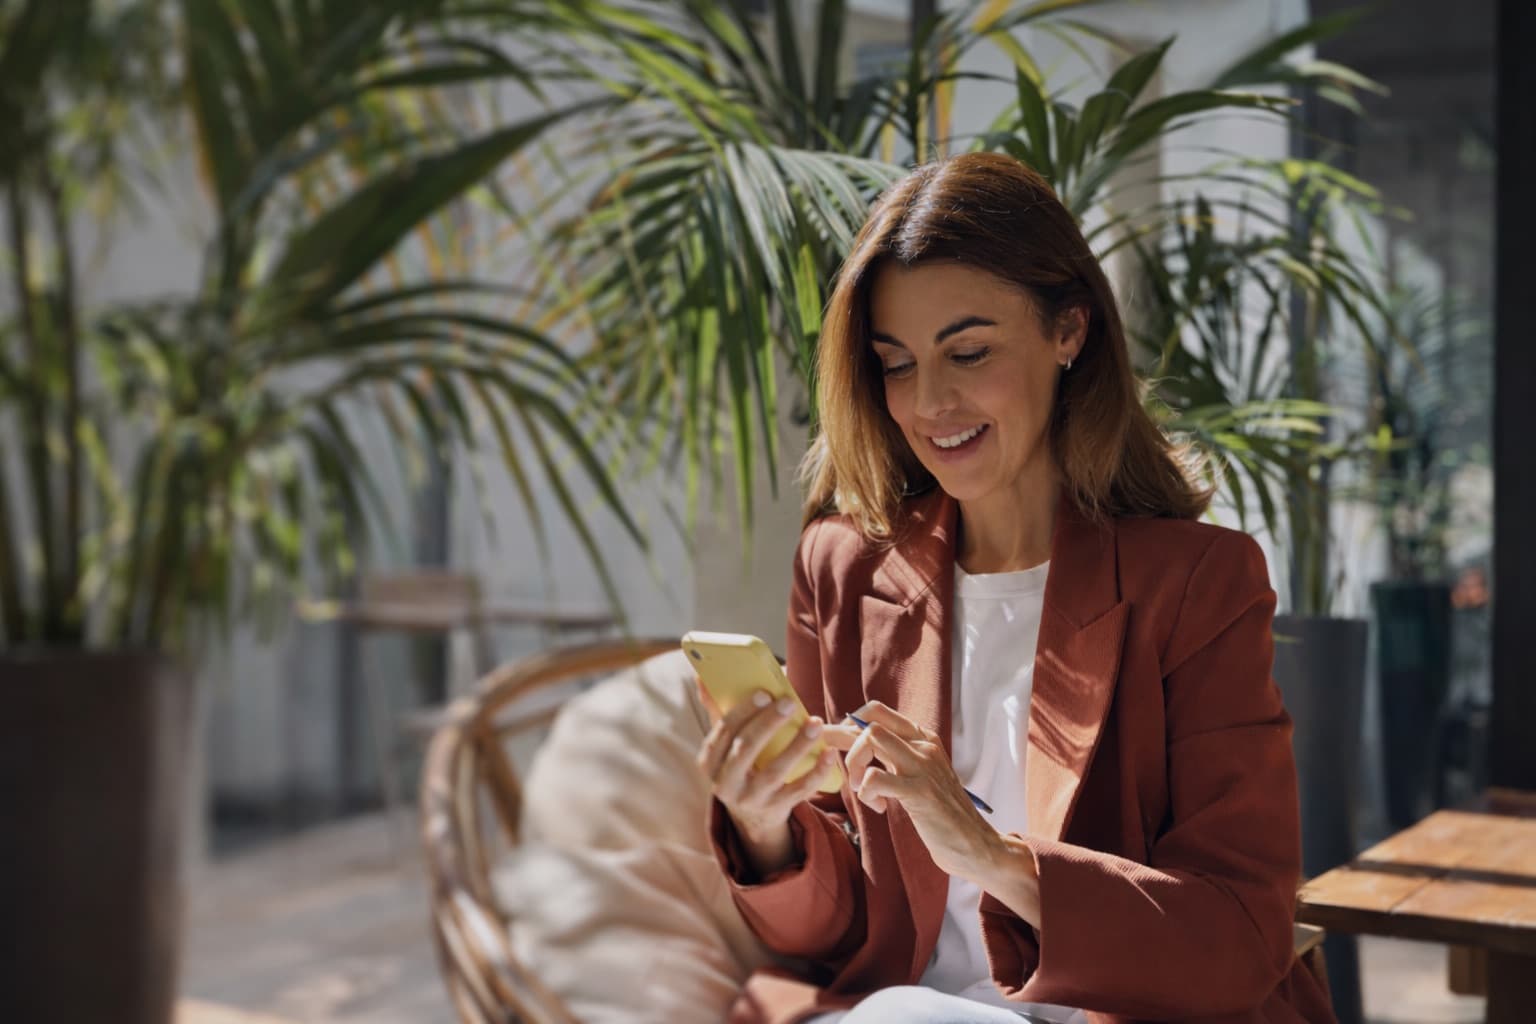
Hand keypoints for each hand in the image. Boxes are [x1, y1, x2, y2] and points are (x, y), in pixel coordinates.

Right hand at [694, 682, 843, 844]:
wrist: (751, 816)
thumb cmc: (739, 765)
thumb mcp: (724, 745)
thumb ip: (718, 711)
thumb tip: (702, 677)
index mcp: (709, 763)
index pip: (722, 734)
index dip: (743, 713)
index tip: (764, 693)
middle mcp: (726, 784)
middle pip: (746, 750)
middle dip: (768, 724)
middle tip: (790, 702)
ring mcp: (751, 799)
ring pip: (774, 772)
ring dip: (797, 746)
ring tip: (815, 723)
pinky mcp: (776, 809)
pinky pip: (798, 791)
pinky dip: (816, 772)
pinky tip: (828, 753)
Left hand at [829, 700, 1007, 885]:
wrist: (975, 846)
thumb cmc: (942, 816)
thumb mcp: (919, 777)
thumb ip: (895, 759)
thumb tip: (857, 745)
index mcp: (923, 739)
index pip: (877, 711)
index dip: (849, 724)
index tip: (842, 747)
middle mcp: (923, 745)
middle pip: (870, 720)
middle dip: (841, 739)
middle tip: (840, 766)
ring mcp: (923, 766)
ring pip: (871, 738)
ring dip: (854, 764)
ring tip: (860, 789)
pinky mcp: (919, 791)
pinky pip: (874, 777)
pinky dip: (866, 793)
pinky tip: (881, 808)